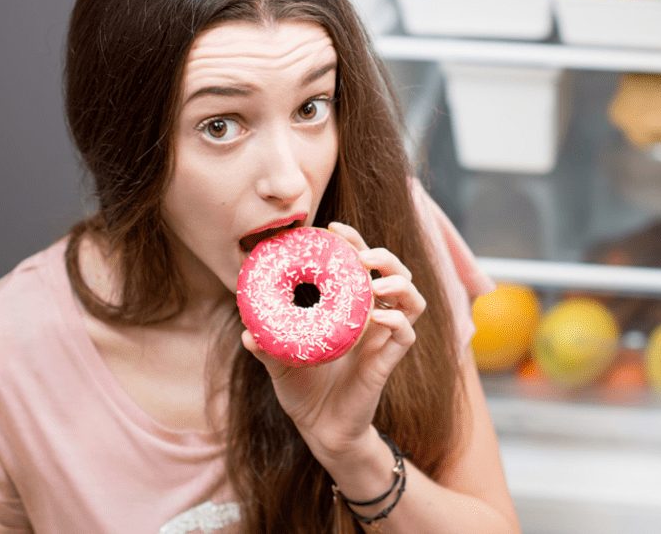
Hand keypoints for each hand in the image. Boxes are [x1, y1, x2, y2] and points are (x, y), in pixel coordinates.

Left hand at [241, 221, 425, 460]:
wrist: (319, 431)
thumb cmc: (303, 391)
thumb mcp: (279, 362)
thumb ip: (265, 345)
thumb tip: (247, 330)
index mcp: (351, 311)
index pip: (363, 267)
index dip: (355, 243)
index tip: (335, 229)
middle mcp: (373, 319)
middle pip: (398, 275)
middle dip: (386, 257)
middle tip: (362, 254)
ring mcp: (384, 339)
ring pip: (413, 301)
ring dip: (400, 283)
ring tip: (377, 280)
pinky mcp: (388, 361)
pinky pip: (405, 335)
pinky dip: (396, 320)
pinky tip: (377, 315)